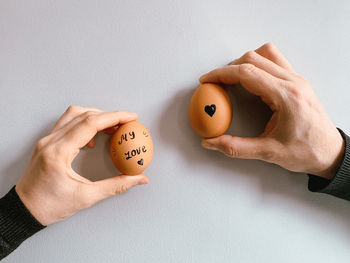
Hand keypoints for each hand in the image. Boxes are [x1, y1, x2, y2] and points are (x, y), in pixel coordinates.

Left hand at [16, 106, 148, 225]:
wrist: (24, 210)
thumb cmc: (50, 206)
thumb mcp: (86, 197)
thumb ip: (116, 186)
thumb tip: (138, 179)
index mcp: (59, 152)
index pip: (90, 123)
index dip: (114, 117)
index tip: (130, 118)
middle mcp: (51, 141)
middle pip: (83, 115)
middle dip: (108, 115)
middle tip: (125, 123)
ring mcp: (46, 140)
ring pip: (73, 115)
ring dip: (95, 116)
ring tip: (110, 127)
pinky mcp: (46, 143)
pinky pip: (66, 123)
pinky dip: (83, 124)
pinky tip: (92, 138)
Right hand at [200, 43, 344, 179]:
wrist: (330, 152)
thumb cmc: (307, 151)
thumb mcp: (269, 153)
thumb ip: (236, 147)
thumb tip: (212, 143)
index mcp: (286, 96)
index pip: (247, 73)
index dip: (222, 74)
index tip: (208, 80)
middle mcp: (293, 82)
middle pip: (254, 58)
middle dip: (229, 68)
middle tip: (215, 83)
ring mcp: (297, 79)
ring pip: (265, 54)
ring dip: (244, 62)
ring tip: (232, 79)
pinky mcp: (297, 81)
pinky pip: (274, 60)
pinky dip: (257, 64)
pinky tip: (250, 79)